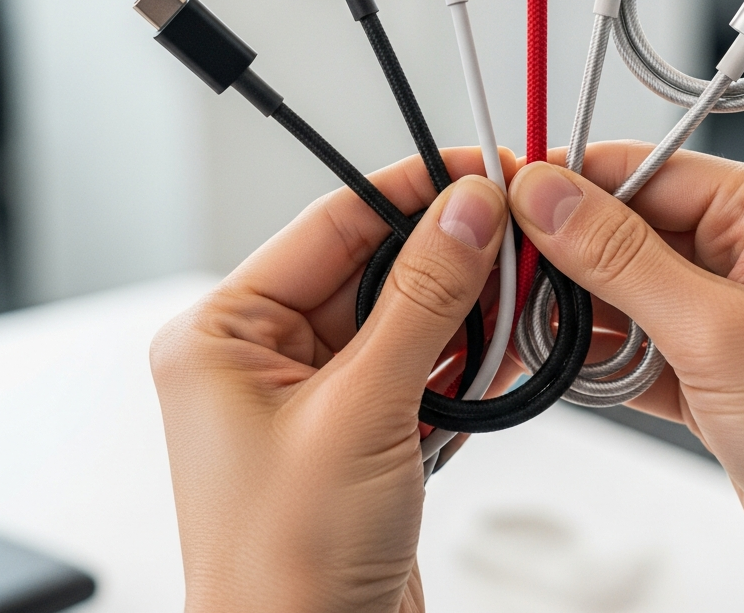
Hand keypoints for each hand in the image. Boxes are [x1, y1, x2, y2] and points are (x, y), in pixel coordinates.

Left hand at [151, 148, 510, 612]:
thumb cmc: (284, 572)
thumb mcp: (362, 412)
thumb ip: (422, 301)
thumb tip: (465, 213)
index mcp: (224, 335)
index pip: (330, 225)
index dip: (408, 190)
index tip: (476, 170)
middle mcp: (262, 356)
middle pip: (371, 266)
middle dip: (446, 253)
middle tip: (513, 232)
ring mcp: (314, 392)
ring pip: (403, 313)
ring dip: (463, 308)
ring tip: (519, 292)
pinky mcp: (359, 425)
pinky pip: (417, 362)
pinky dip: (462, 357)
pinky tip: (504, 348)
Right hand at [508, 143, 743, 612]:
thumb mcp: (717, 333)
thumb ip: (619, 259)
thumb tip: (546, 195)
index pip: (646, 170)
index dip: (568, 183)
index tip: (502, 197)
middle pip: (629, 229)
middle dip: (566, 258)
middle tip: (503, 277)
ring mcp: (733, 309)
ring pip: (626, 288)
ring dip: (578, 315)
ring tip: (528, 333)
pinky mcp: (715, 364)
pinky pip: (638, 340)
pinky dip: (602, 358)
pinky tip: (566, 369)